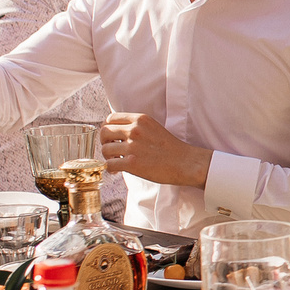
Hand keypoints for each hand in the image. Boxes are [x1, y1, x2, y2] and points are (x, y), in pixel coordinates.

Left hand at [99, 113, 213, 189]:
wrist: (186, 163)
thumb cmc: (171, 148)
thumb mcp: (154, 128)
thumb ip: (136, 126)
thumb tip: (116, 133)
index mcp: (140, 119)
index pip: (111, 119)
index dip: (108, 128)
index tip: (112, 137)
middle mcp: (135, 130)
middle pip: (104, 132)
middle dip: (105, 142)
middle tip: (112, 150)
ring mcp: (132, 146)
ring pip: (105, 149)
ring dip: (107, 157)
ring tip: (116, 161)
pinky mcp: (132, 163)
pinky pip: (109, 164)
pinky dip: (110, 168)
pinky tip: (117, 170)